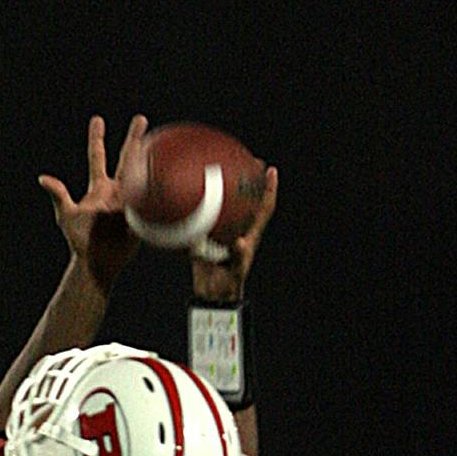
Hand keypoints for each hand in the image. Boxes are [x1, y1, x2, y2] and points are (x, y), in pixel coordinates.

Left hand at [39, 113, 148, 295]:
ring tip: (161, 141)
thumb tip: (43, 179)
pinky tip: (170, 174)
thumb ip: (59, 195)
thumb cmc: (79, 241)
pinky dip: (160, 188)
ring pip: (143, 176)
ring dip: (151, 159)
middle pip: (127, 159)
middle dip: (134, 139)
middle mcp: (115, 192)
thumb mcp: (67, 216)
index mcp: (98, 188)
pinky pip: (153, 200)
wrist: (98, 263)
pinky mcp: (142, 217)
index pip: (97, 157)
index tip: (97, 120)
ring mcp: (130, 203)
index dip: (97, 138)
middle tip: (141, 119)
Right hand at [191, 166, 278, 303]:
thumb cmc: (226, 286)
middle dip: (252, 180)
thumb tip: (241, 243)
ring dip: (228, 188)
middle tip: (251, 160)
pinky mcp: (210, 238)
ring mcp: (225, 233)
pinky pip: (205, 217)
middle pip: (249, 200)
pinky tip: (186, 194)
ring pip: (229, 206)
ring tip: (222, 167)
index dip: (269, 190)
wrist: (211, 295)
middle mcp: (240, 230)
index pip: (263, 208)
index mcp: (250, 235)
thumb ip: (238, 257)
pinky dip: (199, 205)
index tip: (270, 170)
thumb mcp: (234, 272)